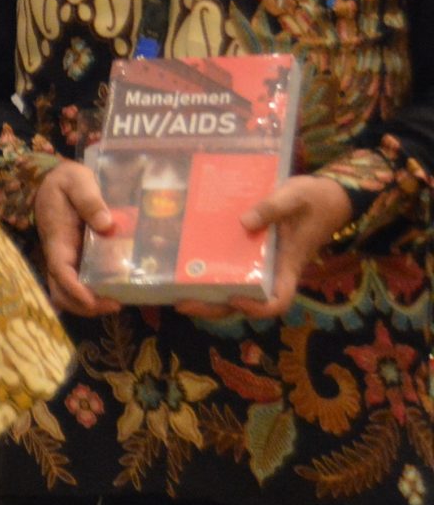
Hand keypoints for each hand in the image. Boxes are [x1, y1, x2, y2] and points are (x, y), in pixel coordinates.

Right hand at [34, 159, 119, 316]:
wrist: (53, 180)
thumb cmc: (65, 180)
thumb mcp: (76, 181)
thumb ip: (89, 200)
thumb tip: (107, 225)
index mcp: (57, 239)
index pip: (60, 271)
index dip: (75, 289)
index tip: (95, 299)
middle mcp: (60, 254)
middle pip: (61, 292)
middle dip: (84, 305)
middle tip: (114, 305)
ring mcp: (68, 258)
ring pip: (69, 292)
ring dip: (89, 304)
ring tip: (118, 302)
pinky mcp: (77, 257)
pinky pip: (81, 281)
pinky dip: (94, 292)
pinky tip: (117, 289)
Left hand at [176, 174, 349, 320]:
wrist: (327, 197)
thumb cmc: (315, 199)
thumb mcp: (296, 197)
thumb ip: (273, 207)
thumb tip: (245, 222)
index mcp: (289, 265)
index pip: (278, 300)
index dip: (257, 307)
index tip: (235, 297)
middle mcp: (273, 273)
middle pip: (245, 303)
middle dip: (215, 307)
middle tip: (183, 303)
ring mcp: (262, 267)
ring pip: (235, 291)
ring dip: (207, 297)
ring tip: (176, 292)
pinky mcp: (252, 257)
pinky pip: (233, 273)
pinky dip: (211, 276)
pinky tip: (187, 267)